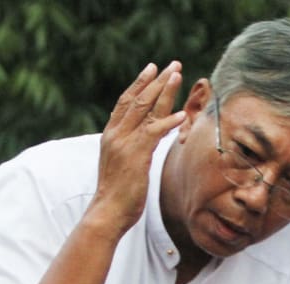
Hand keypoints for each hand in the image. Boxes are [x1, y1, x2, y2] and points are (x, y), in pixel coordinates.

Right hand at [89, 61, 186, 236]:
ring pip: (145, 109)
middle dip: (156, 80)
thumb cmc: (118, 194)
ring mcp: (124, 143)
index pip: (126, 101)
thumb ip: (132, 148)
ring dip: (163, 91)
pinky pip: (153, 133)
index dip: (140, 84)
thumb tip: (145, 142)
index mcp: (112, 135)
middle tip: (172, 65)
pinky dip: (168, 122)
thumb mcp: (123, 165)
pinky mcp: (136, 155)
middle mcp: (116, 134)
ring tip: (177, 76)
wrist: (107, 211)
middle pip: (137, 99)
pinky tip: (182, 114)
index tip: (153, 69)